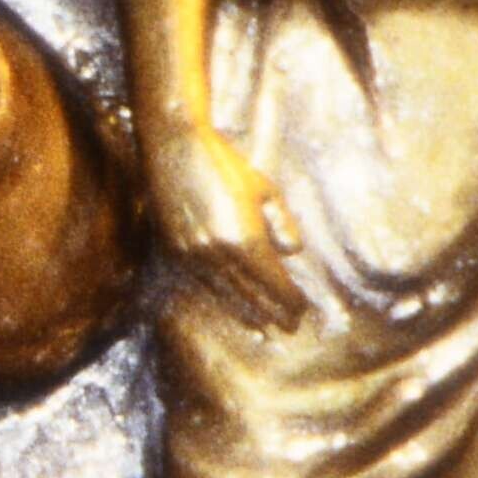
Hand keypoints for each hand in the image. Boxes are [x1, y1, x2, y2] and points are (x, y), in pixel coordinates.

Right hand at [140, 115, 296, 312]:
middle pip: (250, 294)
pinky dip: (220, 299)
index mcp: (244, 237)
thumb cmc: (224, 164)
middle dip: (272, 313)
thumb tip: (292, 253)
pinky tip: (230, 306)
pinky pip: (202, 285)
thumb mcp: (264, 188)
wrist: (174, 149)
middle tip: (289, 328)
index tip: (302, 309)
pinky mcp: (175, 252)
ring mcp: (193, 255)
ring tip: (263, 328)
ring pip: (225, 294)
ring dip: (247, 313)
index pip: (273, 281)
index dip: (289, 299)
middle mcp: (218, 253)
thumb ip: (281, 223)